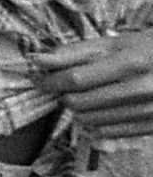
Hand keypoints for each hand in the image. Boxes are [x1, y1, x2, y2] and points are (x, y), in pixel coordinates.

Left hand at [36, 30, 152, 140]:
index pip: (76, 79)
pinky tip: (100, 110)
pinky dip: (95, 123)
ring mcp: (148, 110)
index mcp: (130, 62)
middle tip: (67, 87)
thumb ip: (73, 52)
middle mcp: (141, 89)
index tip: (40, 81)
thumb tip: (36, 60)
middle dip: (64, 95)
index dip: (51, 81)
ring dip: (78, 110)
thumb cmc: (145, 50)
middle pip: (80, 102)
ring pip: (90, 120)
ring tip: (86, 97)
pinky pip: (107, 133)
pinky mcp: (152, 125)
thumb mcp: (113, 43)